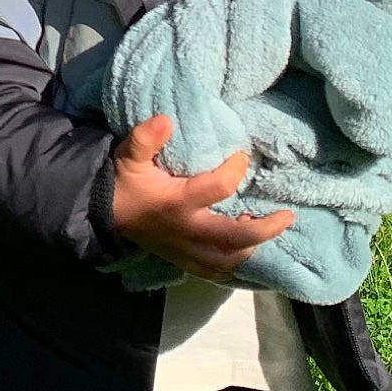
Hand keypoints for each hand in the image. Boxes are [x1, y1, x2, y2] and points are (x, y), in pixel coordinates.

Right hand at [110, 115, 291, 280]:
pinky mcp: (185, 260)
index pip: (219, 188)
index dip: (236, 169)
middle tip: (287, 215)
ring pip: (229, 259)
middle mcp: (187, 230)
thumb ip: (145, 138)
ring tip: (263, 226)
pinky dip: (234, 262)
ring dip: (252, 247)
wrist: (104, 214)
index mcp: (177, 202)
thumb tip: (165, 120)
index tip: (242, 156)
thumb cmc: (125, 182)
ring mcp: (187, 250)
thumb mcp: (129, 154)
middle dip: (266, 228)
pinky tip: (245, 247)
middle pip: (235, 238)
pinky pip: (216, 271)